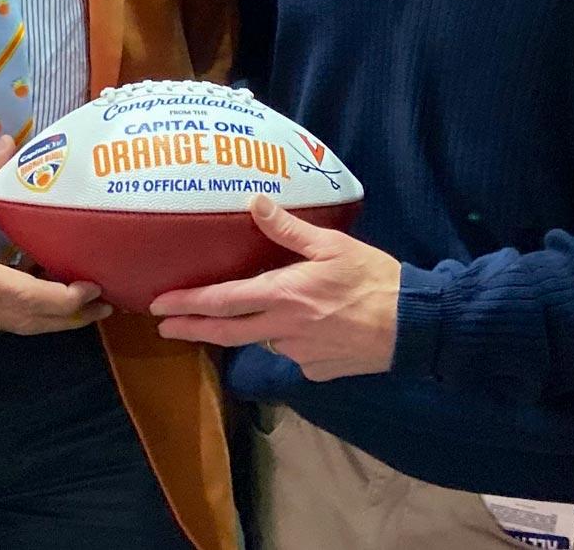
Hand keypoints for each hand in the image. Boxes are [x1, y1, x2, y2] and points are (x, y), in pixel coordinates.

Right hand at [0, 137, 108, 334]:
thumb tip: (9, 145)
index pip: (27, 298)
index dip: (66, 299)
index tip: (93, 287)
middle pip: (27, 323)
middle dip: (70, 318)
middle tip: (104, 303)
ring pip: (9, 326)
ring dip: (45, 319)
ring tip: (78, 303)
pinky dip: (17, 314)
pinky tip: (30, 295)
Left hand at [149, 196, 399, 380]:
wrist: (413, 325)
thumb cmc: (373, 278)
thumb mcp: (331, 245)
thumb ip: (288, 229)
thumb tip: (255, 202)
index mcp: (283, 295)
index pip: (223, 302)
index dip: (188, 304)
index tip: (160, 306)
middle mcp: (283, 329)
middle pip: (226, 333)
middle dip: (192, 328)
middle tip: (165, 328)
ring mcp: (300, 354)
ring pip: (266, 339)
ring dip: (256, 327)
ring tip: (267, 309)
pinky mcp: (318, 372)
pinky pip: (296, 353)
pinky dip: (295, 339)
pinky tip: (316, 326)